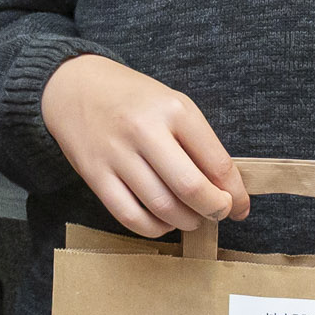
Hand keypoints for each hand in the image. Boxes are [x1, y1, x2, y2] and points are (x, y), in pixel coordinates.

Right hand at [38, 54, 245, 234]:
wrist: (75, 86)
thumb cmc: (133, 99)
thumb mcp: (172, 104)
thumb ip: (199, 143)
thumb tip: (227, 191)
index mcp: (173, 109)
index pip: (217, 162)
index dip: (236, 193)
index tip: (240, 206)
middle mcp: (145, 130)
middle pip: (191, 188)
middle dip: (214, 210)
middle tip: (218, 213)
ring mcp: (116, 154)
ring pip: (162, 207)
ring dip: (186, 222)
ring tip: (191, 217)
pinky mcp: (95, 174)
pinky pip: (130, 216)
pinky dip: (154, 228)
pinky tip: (162, 221)